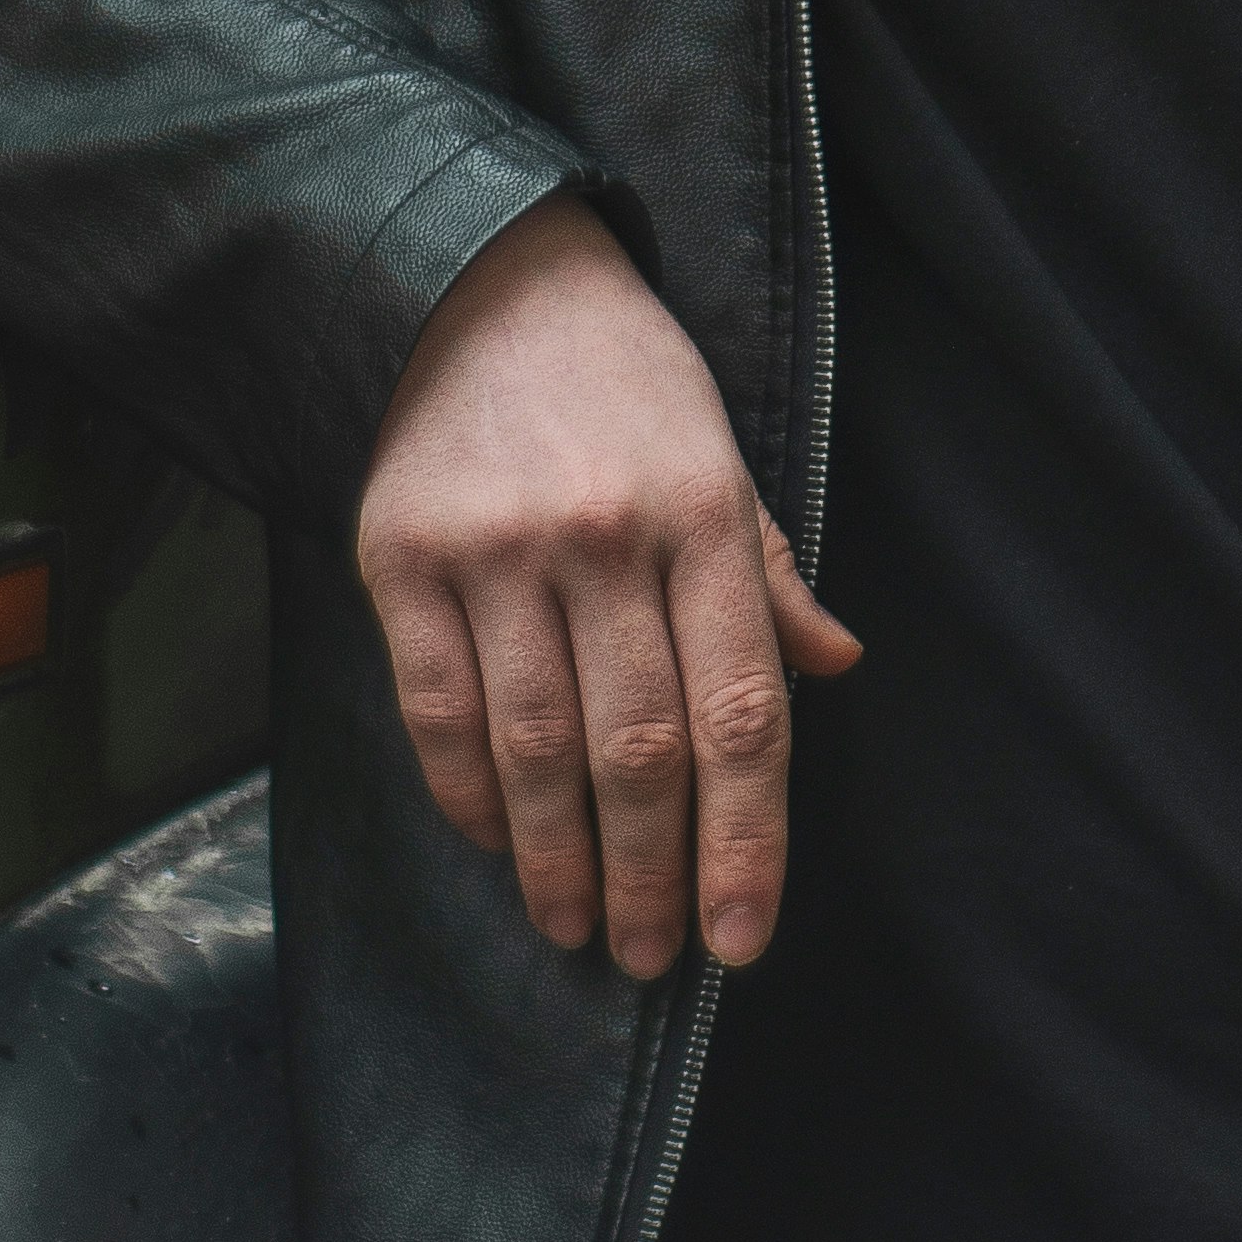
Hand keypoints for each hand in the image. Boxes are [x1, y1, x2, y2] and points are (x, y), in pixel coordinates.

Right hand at [356, 195, 860, 982]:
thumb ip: (771, 575)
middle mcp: (608, 538)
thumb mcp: (723, 457)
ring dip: (560, 863)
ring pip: (537, 751)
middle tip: (656, 957)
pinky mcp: (402, 559)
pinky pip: (440, 712)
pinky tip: (499, 846)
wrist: (485, 284)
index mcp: (707, 516)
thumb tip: (838, 669)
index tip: (741, 938)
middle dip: (654, 876)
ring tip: (579, 927)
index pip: (742, 713)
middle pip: (640, 751)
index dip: (746, 841)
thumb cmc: (626, 386)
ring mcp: (499, 552)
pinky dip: (471, 799)